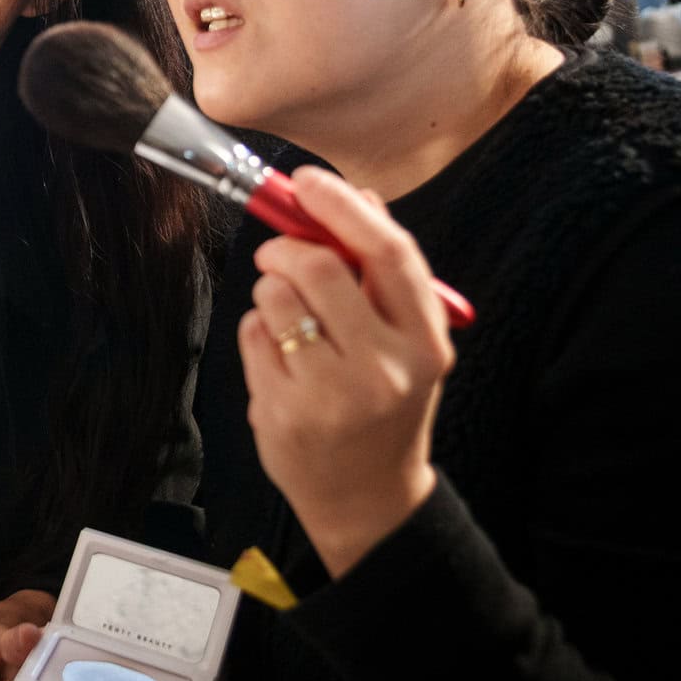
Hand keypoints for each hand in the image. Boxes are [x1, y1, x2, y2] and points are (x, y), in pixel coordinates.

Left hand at [239, 167, 454, 576]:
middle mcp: (386, 368)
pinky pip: (253, 336)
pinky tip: (281, 360)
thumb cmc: (385, 405)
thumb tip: (360, 198)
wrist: (369, 498)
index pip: (388, 253)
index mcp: (426, 341)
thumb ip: (385, 274)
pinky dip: (258, 333)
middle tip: (278, 254)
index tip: (307, 181)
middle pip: (319, 267)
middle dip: (286, 248)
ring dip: (270, 292)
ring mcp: (334, 395)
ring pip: (275, 297)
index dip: (342, 207)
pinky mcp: (286, 413)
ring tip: (288, 318)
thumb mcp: (406, 342)